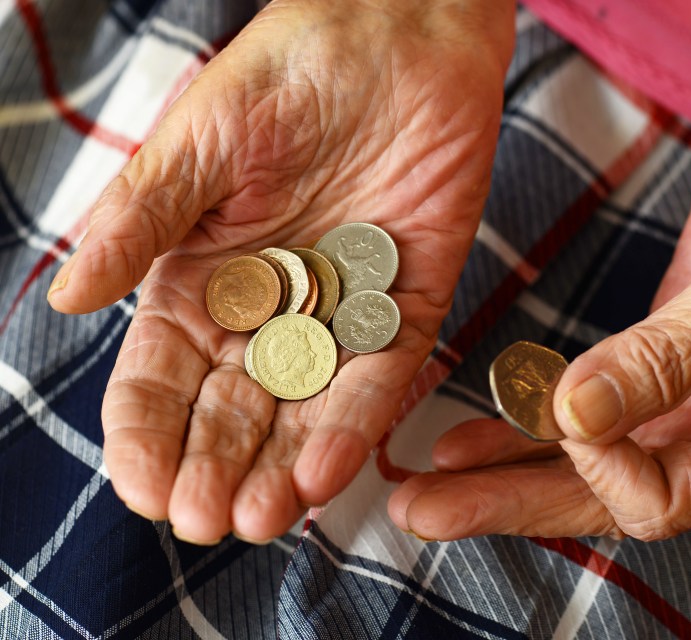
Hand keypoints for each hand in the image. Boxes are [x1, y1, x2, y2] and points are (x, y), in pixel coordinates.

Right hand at [47, 0, 514, 543]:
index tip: (142, 487)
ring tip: (261, 518)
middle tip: (204, 521)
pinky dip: (356, 419)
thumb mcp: (201, 141)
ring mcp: (341, 308)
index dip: (147, 434)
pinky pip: (381, 372)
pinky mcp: (408, 300)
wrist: (400, 31)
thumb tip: (67, 299)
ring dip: (281, 464)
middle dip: (214, 465)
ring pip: (305, 406)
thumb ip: (140, 221)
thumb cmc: (290, 69)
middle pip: (232, 405)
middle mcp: (271, 304)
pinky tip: (323, 469)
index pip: (162, 374)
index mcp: (203, 273)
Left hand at [389, 79, 690, 539]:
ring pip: (580, 461)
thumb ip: (668, 358)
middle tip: (419, 510)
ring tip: (420, 484)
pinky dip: (522, 424)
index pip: (663, 497)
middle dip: (507, 502)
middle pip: (600, 495)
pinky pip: (579, 413)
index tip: (566, 402)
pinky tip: (467, 438)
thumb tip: (579, 417)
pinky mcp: (651, 365)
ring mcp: (682, 403)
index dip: (602, 464)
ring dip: (500, 473)